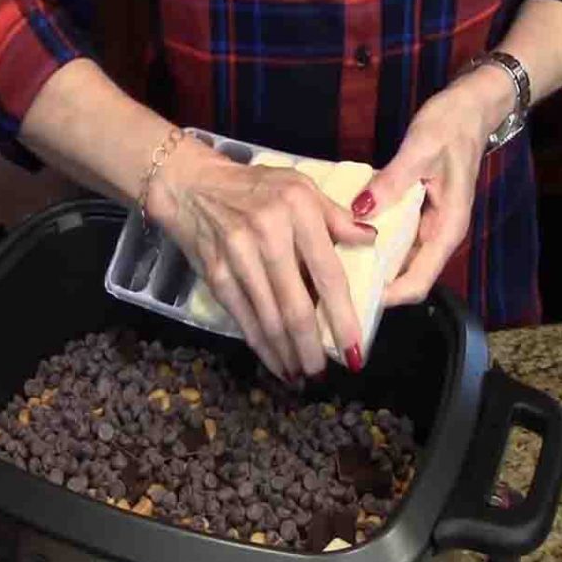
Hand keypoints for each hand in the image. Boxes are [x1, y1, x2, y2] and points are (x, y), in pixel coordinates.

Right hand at [149, 141, 376, 379]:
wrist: (192, 185)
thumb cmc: (254, 187)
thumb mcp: (299, 186)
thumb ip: (335, 216)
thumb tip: (369, 239)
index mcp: (298, 210)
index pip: (328, 273)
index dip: (343, 318)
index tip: (355, 351)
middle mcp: (268, 234)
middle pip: (296, 306)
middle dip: (312, 348)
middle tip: (324, 374)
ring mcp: (238, 256)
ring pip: (268, 319)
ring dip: (287, 354)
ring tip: (302, 376)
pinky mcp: (216, 274)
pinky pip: (243, 318)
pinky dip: (261, 345)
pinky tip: (275, 362)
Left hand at [350, 66, 514, 305]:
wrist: (470, 107)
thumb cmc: (450, 126)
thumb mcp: (420, 149)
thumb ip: (391, 182)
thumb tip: (360, 210)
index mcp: (447, 229)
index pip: (419, 282)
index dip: (388, 296)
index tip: (354, 297)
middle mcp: (438, 236)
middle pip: (406, 279)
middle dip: (373, 287)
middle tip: (332, 289)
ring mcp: (427, 227)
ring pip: (398, 262)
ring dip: (369, 268)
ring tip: (331, 270)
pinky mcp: (417, 216)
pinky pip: (393, 240)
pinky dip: (371, 244)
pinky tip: (343, 241)